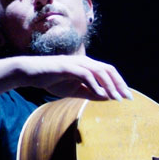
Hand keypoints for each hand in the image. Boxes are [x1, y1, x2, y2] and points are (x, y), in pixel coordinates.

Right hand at [15, 55, 131, 100]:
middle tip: (127, 97)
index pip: (109, 72)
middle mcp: (85, 62)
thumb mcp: (74, 90)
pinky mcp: (67, 66)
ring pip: (99, 71)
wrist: (31, 73)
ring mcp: (76, 63)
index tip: (127, 97)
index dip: (120, 83)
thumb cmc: (52, 80)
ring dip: (109, 85)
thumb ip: (90, 93)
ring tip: (116, 98)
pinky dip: (94, 84)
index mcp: (88, 66)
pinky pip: (85, 74)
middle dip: (119, 84)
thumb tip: (107, 98)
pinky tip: (100, 95)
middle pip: (108, 70)